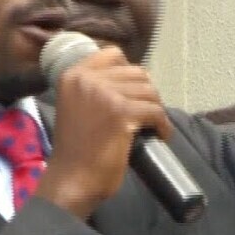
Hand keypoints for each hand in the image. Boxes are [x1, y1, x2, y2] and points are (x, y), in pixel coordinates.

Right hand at [36, 47, 172, 219]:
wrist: (72, 180)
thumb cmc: (76, 149)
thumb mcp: (76, 106)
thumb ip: (95, 89)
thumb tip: (133, 80)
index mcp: (73, 75)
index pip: (112, 54)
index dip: (129, 72)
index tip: (133, 92)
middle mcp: (87, 79)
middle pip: (136, 72)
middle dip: (146, 93)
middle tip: (147, 113)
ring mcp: (104, 93)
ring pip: (149, 90)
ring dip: (156, 108)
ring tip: (154, 126)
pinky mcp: (121, 112)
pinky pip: (156, 111)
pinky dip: (163, 125)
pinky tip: (160, 135)